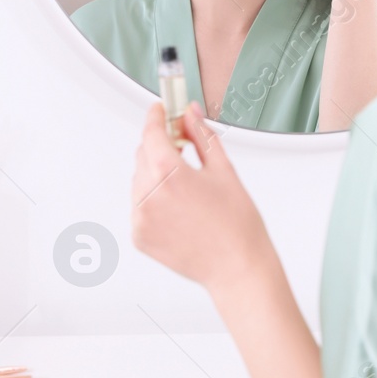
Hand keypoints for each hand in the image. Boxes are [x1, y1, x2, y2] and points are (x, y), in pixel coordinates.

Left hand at [130, 101, 274, 293]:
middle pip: (143, 154)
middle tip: (184, 147)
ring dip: (156, 173)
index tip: (161, 110)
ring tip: (187, 186)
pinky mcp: (139, 235)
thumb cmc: (237, 225)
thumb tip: (189, 113)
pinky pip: (139, 205)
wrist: (237, 268)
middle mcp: (148, 195)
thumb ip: (201, 136)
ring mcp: (140, 217)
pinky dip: (153, 199)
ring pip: (139, 180)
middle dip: (160, 146)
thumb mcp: (223, 170)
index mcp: (169, 173)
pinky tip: (180, 207)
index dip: (156, 116)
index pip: (151, 132)